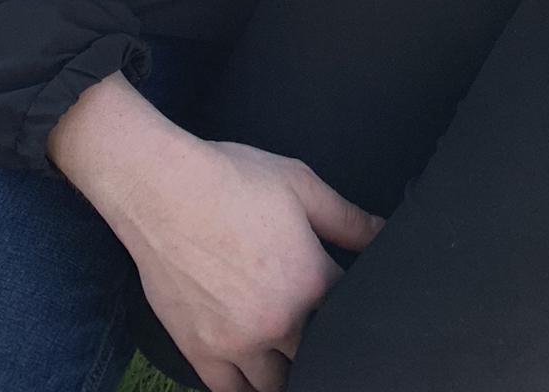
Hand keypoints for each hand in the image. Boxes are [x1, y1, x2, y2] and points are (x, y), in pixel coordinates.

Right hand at [49, 75, 380, 391]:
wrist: (164, 189)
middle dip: (322, 342)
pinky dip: (248, 390)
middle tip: (318, 330)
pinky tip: (259, 380)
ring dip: (290, 373)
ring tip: (295, 359)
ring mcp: (238, 342)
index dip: (351, 302)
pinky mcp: (201, 350)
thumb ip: (347, 218)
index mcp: (311, 281)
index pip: (349, 308)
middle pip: (317, 354)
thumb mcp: (300, 185)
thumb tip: (385, 233)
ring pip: (277, 384)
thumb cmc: (233, 178)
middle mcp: (280, 321)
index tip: (343, 297)